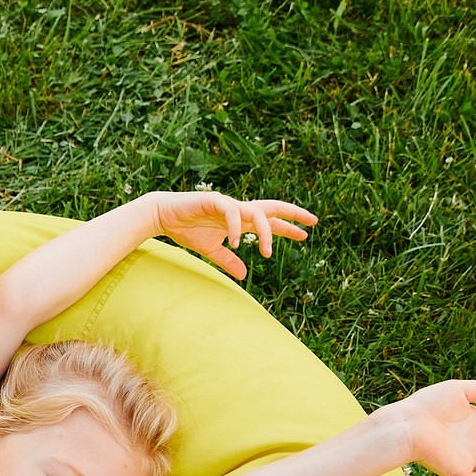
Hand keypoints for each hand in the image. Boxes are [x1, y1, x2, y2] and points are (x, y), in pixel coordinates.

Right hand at [146, 191, 316, 279]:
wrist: (162, 217)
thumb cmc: (186, 230)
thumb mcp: (211, 250)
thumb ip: (228, 260)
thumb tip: (244, 274)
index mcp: (239, 219)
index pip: (269, 220)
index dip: (288, 226)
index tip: (306, 233)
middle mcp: (238, 209)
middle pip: (271, 208)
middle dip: (293, 214)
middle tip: (313, 222)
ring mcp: (227, 204)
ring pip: (256, 212)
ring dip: (266, 232)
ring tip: (268, 252)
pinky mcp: (214, 200)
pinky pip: (232, 212)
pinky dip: (236, 228)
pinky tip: (238, 243)